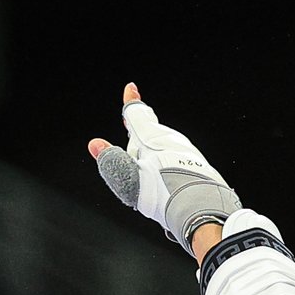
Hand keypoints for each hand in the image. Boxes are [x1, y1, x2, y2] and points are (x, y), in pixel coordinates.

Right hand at [89, 83, 240, 254]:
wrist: (199, 206)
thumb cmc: (161, 192)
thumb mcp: (128, 177)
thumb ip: (111, 159)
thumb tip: (95, 144)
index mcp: (150, 137)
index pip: (137, 114)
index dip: (131, 102)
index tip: (130, 88)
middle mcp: (171, 139)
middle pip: (149, 135)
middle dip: (139, 143)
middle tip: (135, 163)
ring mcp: (187, 151)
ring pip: (164, 149)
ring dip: (154, 160)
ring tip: (152, 184)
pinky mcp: (198, 165)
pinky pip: (178, 163)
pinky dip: (169, 170)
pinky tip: (168, 189)